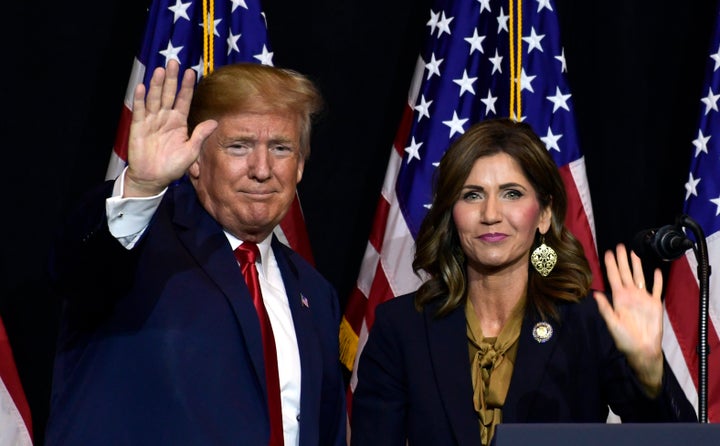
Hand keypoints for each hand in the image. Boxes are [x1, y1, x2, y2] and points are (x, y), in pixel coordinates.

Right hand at [124, 60, 217, 196]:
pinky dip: (140, 99)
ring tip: (161, 71)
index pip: (184, 100)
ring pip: (155, 98)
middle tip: (174, 63)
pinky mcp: (138, 126)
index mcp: (179, 122)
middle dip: (172, 79)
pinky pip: (140, 110)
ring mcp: (151, 120)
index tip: (192, 72)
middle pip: (169, 94)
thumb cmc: (173, 166)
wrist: (153, 178)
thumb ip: (200, 135)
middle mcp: (165, 117)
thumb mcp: (191, 152)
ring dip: (157, 85)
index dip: (187, 87)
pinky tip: (142, 87)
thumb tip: (215, 122)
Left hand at [593, 243, 663, 396]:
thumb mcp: (612, 324)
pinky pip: (656, 289)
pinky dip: (657, 280)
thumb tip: (595, 294)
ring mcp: (643, 298)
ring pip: (640, 277)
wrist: (642, 349)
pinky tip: (656, 270)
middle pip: (625, 273)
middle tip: (620, 246)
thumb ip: (605, 309)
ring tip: (634, 252)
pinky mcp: (655, 304)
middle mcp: (630, 295)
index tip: (608, 252)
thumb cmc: (624, 339)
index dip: (610, 265)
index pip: (613, 278)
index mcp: (619, 298)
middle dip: (622, 260)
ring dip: (637, 265)